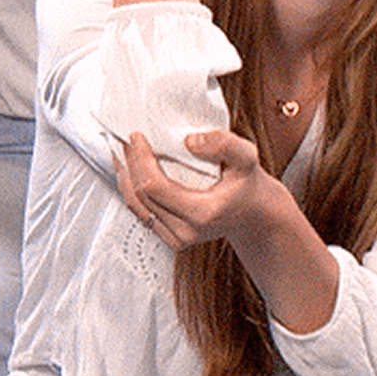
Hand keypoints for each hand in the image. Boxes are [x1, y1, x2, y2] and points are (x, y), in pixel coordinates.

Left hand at [113, 127, 277, 248]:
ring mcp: (177, 239)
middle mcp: (187, 232)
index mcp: (203, 214)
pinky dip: (131, 189)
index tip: (137, 136)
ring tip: (123, 152)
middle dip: (129, 164)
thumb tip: (189, 142)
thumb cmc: (247, 184)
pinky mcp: (170, 238)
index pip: (154, 187)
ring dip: (125, 176)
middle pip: (140, 196)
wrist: (253, 212)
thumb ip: (224, 144)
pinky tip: (130, 170)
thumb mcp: (246, 157)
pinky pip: (141, 213)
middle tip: (126, 139)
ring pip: (135, 206)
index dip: (140, 160)